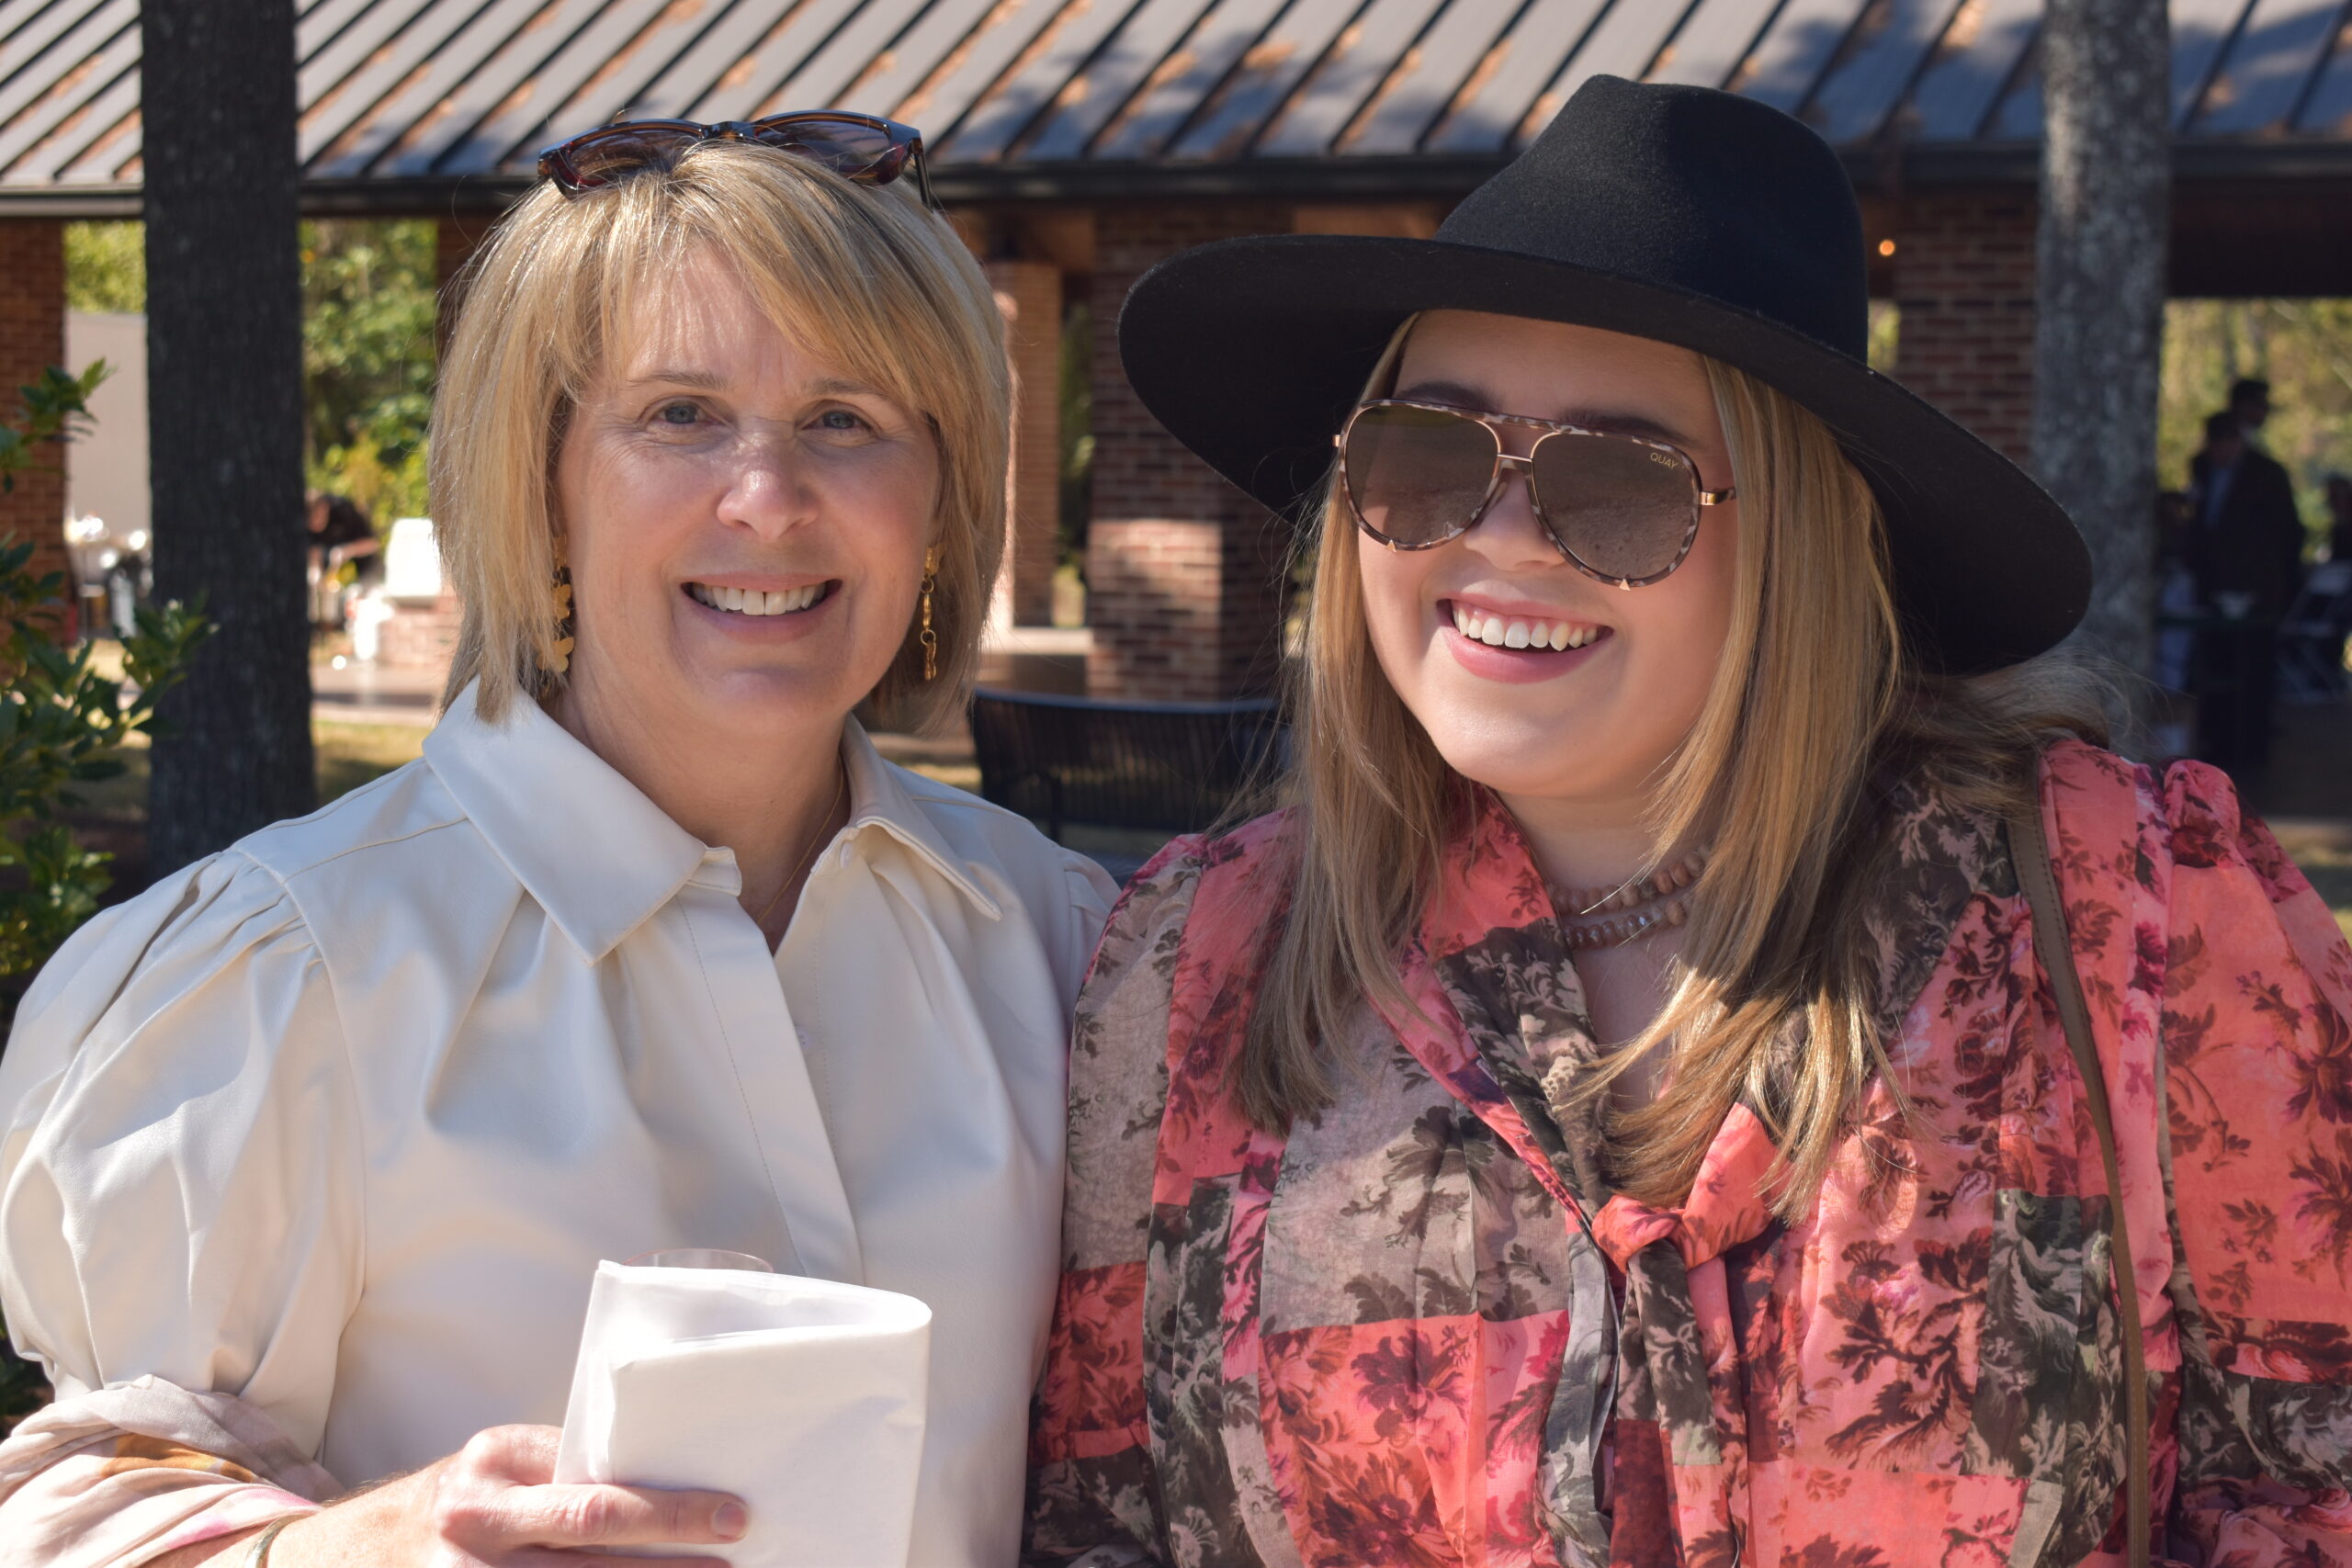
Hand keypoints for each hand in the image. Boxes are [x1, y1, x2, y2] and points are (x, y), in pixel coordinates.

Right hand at [266, 1424, 746, 1565]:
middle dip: (667, 1556)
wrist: (367, 1545)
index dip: (669, 1510)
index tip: (730, 1516)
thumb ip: (572, 1469)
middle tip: (729, 1558)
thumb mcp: (508, 1465)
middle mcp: (476, 1523)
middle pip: (589, 1540)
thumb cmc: (469, 1496)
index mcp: (496, 1466)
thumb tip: (671, 1475)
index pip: (596, 1494)